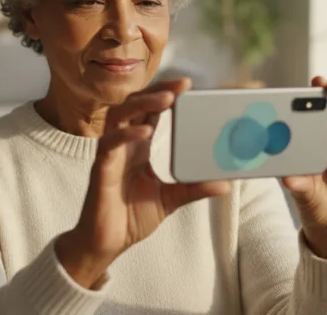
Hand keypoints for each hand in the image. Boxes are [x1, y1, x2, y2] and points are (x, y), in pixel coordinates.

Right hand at [56, 78, 231, 287]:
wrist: (107, 243)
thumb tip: (225, 184)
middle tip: (182, 84)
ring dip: (143, 103)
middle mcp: (123, 144)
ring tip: (166, 99)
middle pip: (136, 104)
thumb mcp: (170, 199)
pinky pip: (110, 143)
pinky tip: (144, 131)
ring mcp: (111, 153)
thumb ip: (193, 188)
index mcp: (138, 147)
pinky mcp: (101, 168)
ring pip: (120, 115)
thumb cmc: (131, 218)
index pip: (151, 110)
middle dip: (158, 90)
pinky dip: (126, 134)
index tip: (188, 85)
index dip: (166, 94)